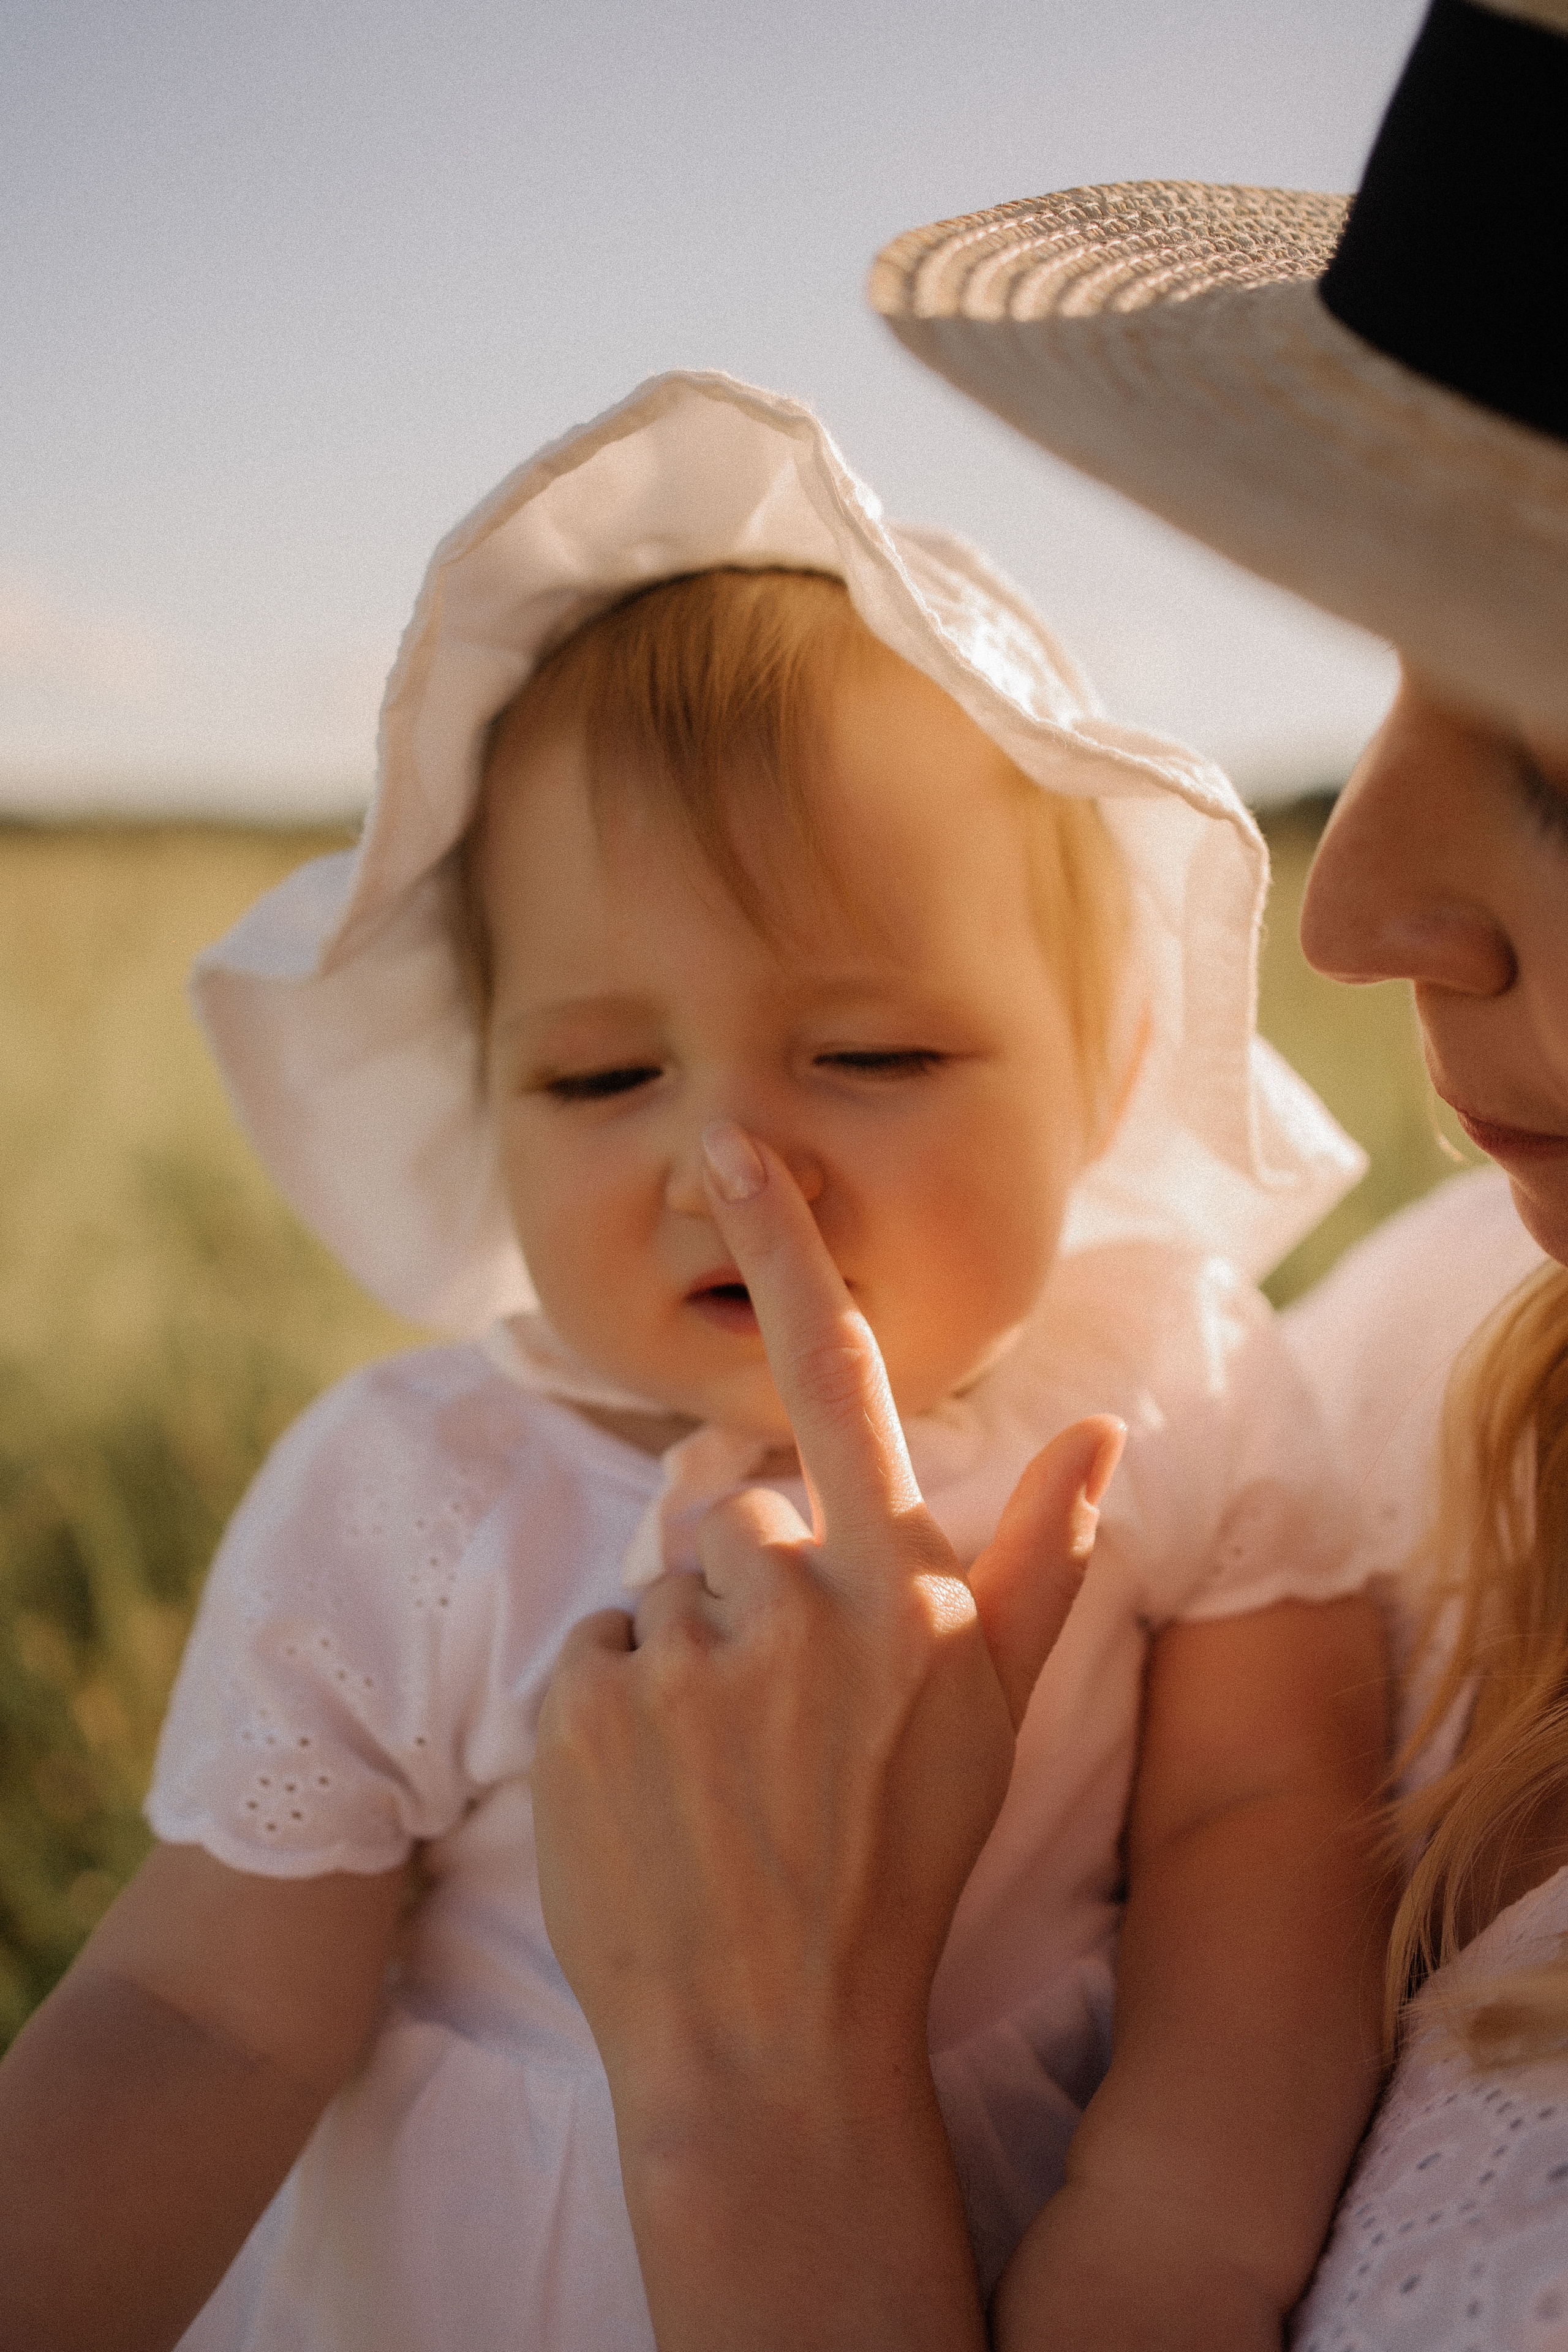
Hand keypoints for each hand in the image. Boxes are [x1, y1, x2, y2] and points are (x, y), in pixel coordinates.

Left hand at [534, 1119, 1122, 2103]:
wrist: (769, 2036)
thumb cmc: (898, 1864)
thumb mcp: (996, 1715)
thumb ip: (1043, 1564)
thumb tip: (1106, 1439)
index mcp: (895, 1586)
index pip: (837, 1376)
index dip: (786, 1244)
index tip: (734, 1138)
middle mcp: (791, 1597)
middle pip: (735, 1508)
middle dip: (751, 1582)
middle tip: (778, 1713)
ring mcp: (684, 1653)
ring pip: (665, 1582)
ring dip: (686, 1648)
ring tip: (722, 1763)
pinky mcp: (586, 1703)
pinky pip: (598, 1646)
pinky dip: (619, 1700)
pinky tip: (659, 1790)